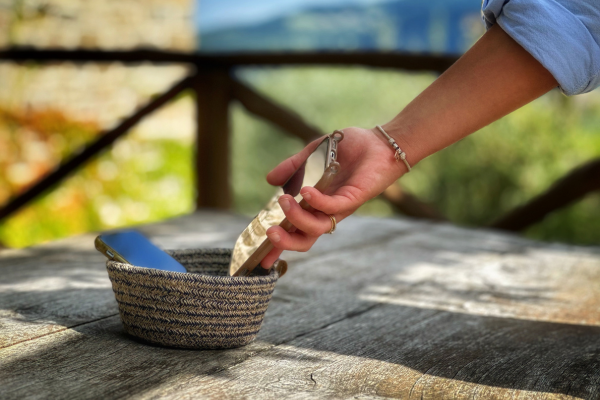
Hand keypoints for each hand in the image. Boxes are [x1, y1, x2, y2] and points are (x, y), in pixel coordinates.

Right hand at [260, 126, 410, 267]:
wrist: (380, 143)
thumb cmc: (350, 149)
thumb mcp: (313, 154)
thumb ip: (292, 167)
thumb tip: (270, 180)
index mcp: (316, 205)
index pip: (296, 230)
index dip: (279, 246)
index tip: (262, 258)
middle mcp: (327, 211)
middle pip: (306, 239)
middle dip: (286, 242)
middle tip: (270, 233)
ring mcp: (340, 207)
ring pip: (317, 228)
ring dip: (296, 218)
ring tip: (284, 201)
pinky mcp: (353, 199)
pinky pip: (333, 207)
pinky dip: (317, 202)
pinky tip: (306, 191)